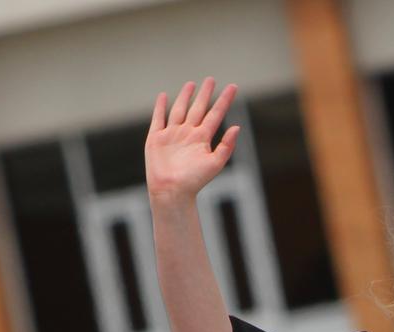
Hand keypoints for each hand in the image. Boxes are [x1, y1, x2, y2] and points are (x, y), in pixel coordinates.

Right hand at [145, 78, 239, 203]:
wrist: (171, 190)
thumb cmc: (194, 181)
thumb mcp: (215, 163)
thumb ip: (226, 146)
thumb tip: (237, 127)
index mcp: (202, 139)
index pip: (215, 114)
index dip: (224, 101)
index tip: (233, 87)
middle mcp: (188, 134)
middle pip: (198, 108)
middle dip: (205, 94)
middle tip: (211, 80)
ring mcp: (172, 135)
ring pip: (180, 110)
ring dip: (185, 97)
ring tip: (191, 84)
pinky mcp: (156, 138)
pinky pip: (158, 119)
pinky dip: (160, 107)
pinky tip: (163, 96)